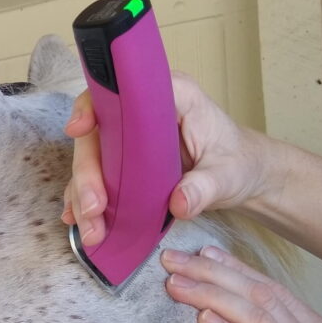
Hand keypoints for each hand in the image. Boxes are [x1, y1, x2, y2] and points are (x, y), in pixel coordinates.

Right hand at [62, 72, 268, 244]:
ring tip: (92, 231)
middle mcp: (139, 113)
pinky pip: (95, 180)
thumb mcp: (228, 175)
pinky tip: (79, 222)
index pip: (120, 91)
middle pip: (97, 134)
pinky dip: (84, 202)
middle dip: (87, 172)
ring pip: (91, 161)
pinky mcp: (122, 165)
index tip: (79, 130)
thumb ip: (206, 187)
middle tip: (94, 207)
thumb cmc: (238, 162)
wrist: (243, 176)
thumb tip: (178, 203)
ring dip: (83, 196)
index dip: (92, 106)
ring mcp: (127, 140)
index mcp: (169, 96)